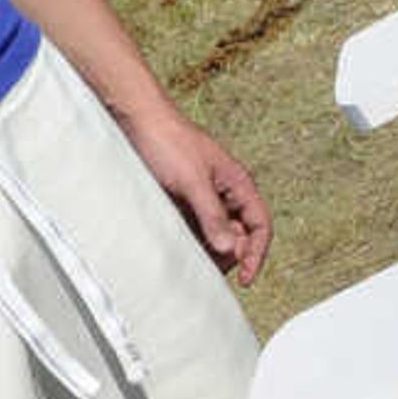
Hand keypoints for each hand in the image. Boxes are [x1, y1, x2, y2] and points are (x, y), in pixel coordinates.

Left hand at [121, 103, 271, 284]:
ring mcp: (202, 198)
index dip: (257, 252)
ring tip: (195, 265)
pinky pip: (193, 229)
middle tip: (211, 271)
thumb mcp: (193, 181)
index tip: (245, 277)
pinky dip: (191, 242)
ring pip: (215, 234)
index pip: (260, 225)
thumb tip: (232, 248)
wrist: (137, 121)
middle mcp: (224, 193)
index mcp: (237, 184)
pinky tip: (180, 251)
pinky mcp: (181, 201)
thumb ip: (213, 215)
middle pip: (239, 235)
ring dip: (210, 251)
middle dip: (231, 255)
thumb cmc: (168, 141)